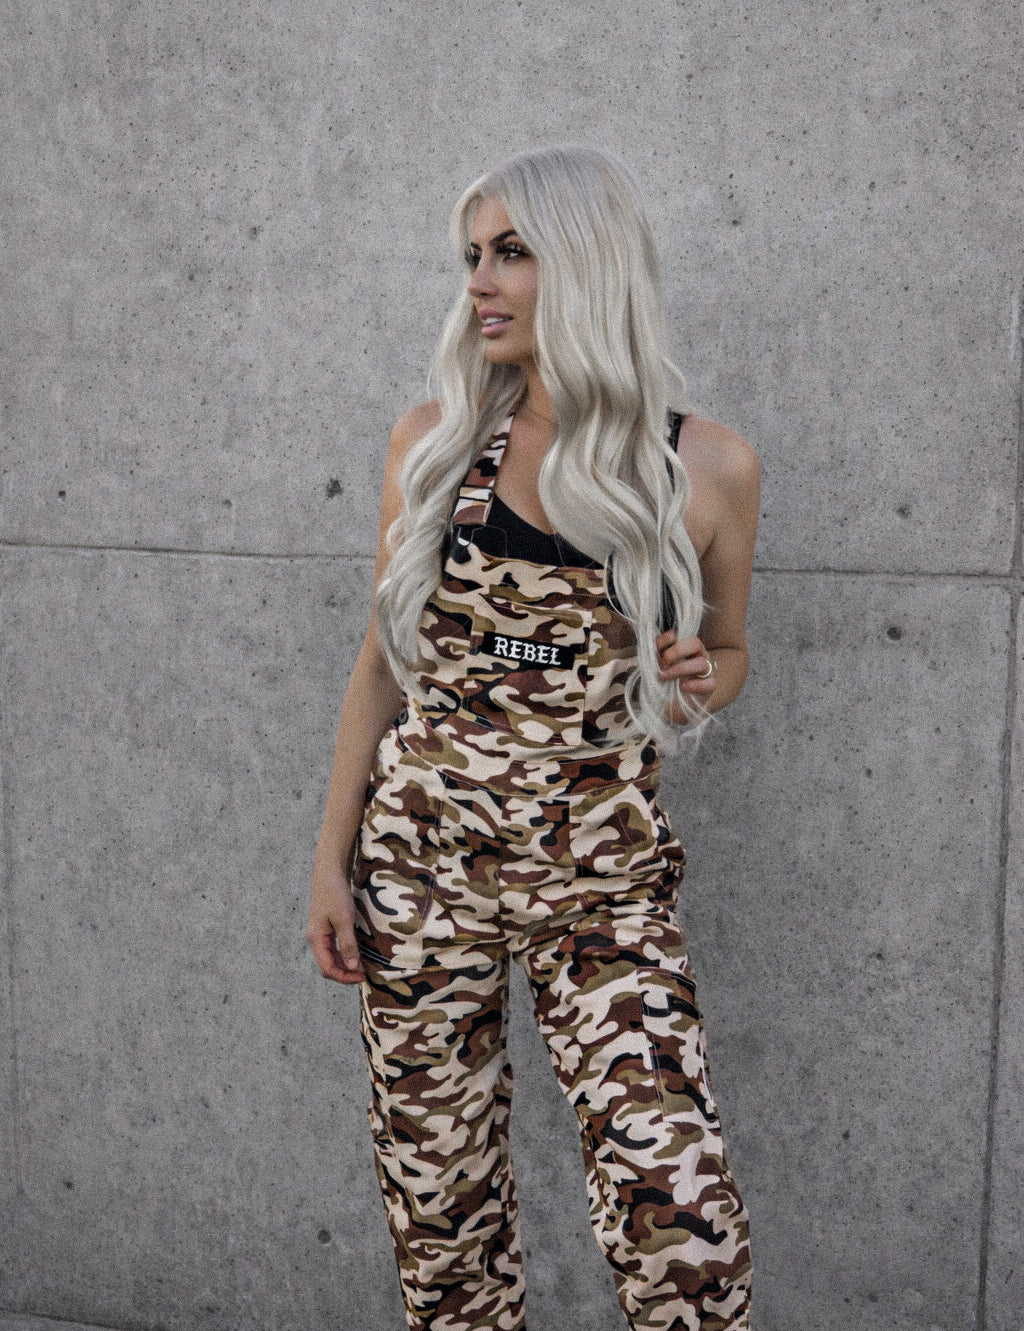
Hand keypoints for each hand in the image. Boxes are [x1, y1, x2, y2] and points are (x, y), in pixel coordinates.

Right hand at [307, 851, 365, 984]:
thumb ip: (347, 944)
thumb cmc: (335, 893)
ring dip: (344, 965)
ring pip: (330, 958)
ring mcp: (319, 933)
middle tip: (364, 975)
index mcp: (316, 939)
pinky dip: (343, 954)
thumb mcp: (344, 919)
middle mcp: (315, 939)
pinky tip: (356, 954)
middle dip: (344, 974)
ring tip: (362, 967)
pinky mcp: (325, 927)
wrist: (329, 871)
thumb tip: (353, 967)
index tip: (362, 977)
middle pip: (327, 966)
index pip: (327, 969)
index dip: (344, 977)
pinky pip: (333, 948)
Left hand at [655, 630, 716, 700]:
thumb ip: (653, 658)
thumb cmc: (663, 684)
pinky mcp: (709, 687)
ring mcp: (706, 671)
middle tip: (662, 664)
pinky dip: (695, 685)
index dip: (665, 639)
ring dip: (679, 669)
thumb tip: (650, 649)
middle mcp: (698, 655)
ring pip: (701, 663)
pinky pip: (709, 683)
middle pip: (695, 643)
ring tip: (664, 678)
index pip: (679, 635)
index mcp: (684, 647)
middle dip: (675, 652)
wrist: (670, 707)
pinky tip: (683, 687)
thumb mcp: (654, 669)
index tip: (653, 650)